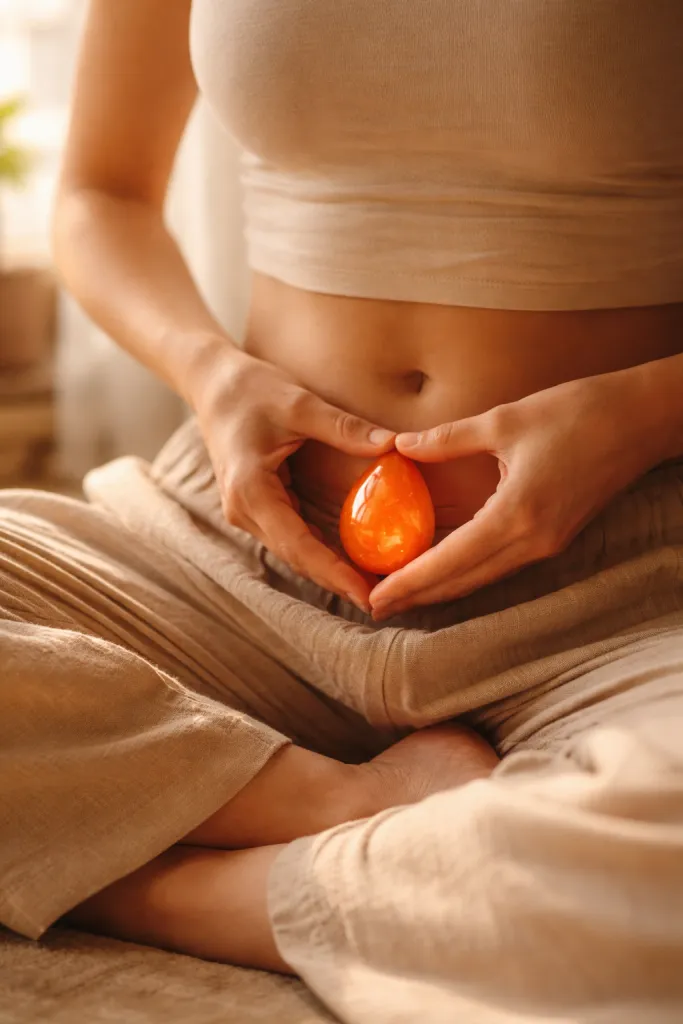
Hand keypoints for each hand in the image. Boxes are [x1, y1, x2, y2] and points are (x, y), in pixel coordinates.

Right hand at [193, 347, 394, 610]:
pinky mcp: (256, 506)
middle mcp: (244, 510)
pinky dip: (319, 550)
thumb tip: (392, 444)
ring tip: (370, 587)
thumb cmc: (250, 388)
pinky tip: (349, 559)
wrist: (211, 382)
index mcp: (250, 491)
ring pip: (293, 551)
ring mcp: (247, 511)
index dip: (333, 573)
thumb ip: (344, 427)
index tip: (366, 594)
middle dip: (336, 581)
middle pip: (296, 557)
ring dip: (329, 570)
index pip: (298, 545)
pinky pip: (290, 536)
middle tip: (380, 600)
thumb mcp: (299, 403)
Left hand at [370, 369, 665, 618]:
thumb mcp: (505, 420)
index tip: (374, 598)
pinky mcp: (555, 538)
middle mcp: (533, 541)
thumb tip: (400, 446)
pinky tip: (444, 569)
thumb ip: (448, 439)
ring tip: (401, 594)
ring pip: (483, 579)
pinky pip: (501, 566)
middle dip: (417, 597)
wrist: (642, 419)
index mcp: (517, 516)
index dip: (409, 583)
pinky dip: (466, 573)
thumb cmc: (577, 412)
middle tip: (375, 607)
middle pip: (464, 582)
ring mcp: (547, 545)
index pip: (450, 561)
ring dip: (441, 589)